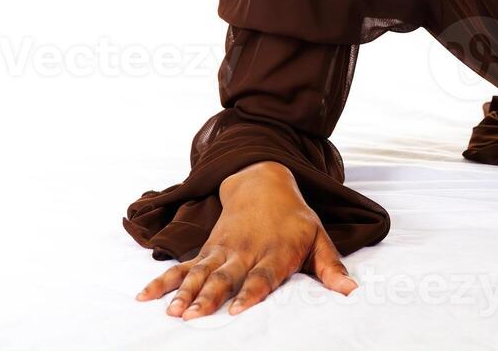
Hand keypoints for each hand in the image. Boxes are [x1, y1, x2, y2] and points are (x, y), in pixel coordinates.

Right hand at [135, 161, 357, 319]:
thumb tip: (352, 293)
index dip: (250, 292)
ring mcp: (223, 250)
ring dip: (185, 292)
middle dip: (210, 297)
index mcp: (276, 251)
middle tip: (195, 316)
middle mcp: (246, 251)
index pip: (262, 275)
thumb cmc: (295, 218)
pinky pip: (183, 267)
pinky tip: (145, 296)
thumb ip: (332, 266)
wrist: (263, 181)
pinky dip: (164, 281)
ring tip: (172, 311)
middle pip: (226, 277)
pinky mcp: (207, 250)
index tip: (239, 310)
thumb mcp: (319, 237)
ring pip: (201, 273)